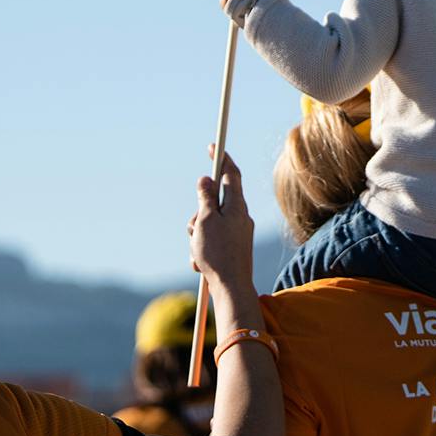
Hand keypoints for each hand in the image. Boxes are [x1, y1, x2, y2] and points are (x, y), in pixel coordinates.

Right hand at [188, 150, 255, 286]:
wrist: (231, 288)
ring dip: (197, 235)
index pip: (231, 174)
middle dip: (198, 213)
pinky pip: (212, 241)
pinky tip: (202, 264)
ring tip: (199, 250)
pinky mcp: (233, 248)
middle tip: (194, 228)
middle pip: (214, 202)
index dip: (222, 158)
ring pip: (209, 223)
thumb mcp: (206, 221)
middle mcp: (240, 216)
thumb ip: (205, 198)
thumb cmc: (218, 253)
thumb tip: (206, 179)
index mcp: (237, 206)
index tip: (213, 146)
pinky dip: (202, 249)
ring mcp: (237, 232)